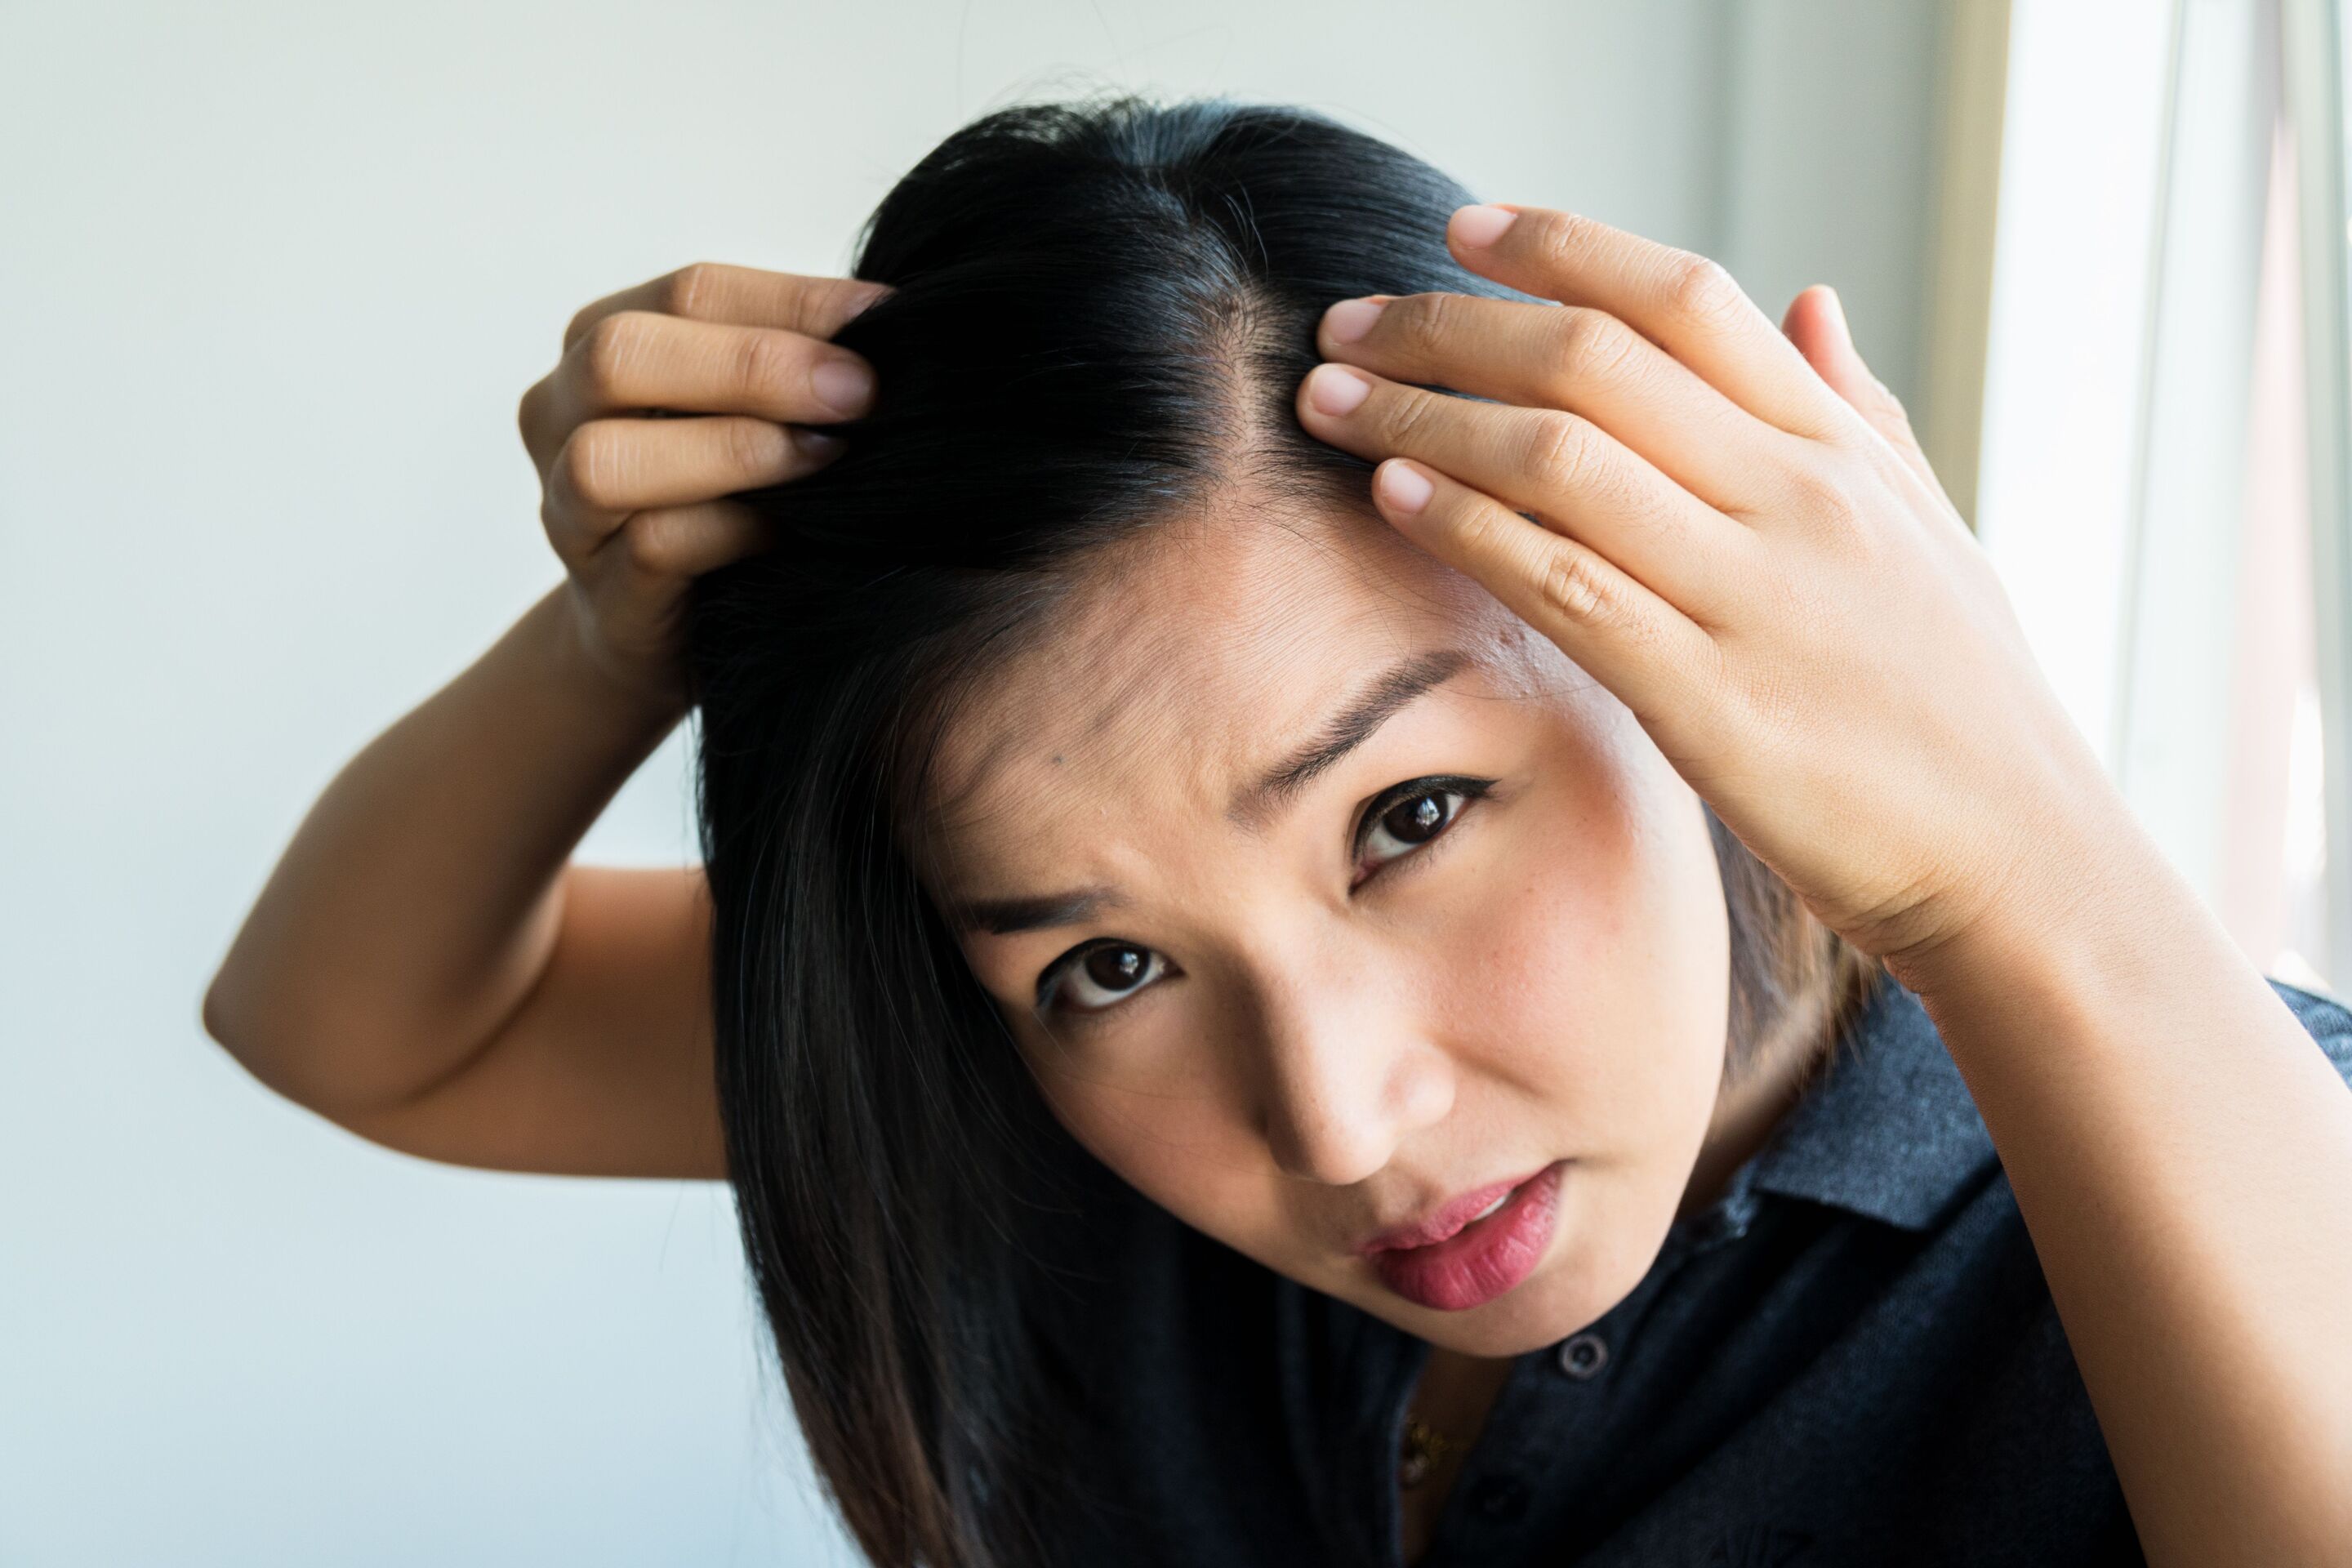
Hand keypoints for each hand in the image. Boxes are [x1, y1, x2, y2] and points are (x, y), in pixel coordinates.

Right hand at [516, 263, 890, 711]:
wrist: (670, 635)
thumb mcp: (755, 414)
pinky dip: (732, 529)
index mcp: (601, 339)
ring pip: (613, 457)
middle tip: (862, 390)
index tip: (889, 318)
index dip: (794, 302)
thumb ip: (797, 364)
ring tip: (829, 455)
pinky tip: (795, 526)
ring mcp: (566, 509)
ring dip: (735, 448)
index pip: (690, 292)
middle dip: (754, 365)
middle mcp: (559, 412)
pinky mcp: (602, 596)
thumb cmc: (729, 499)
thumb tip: (899, 323)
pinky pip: (652, 547)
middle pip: (623, 355)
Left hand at [1295, 204, 2121, 973]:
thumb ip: (1855, 409)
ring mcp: (1756, 597)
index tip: (1460, 232)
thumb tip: (1809, 299)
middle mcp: (1797, 499)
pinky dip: (1473, 530)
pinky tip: (1396, 497)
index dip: (1561, 248)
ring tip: (1331, 401)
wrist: (2022, 863)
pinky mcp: (1715, 703)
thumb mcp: (1927, 529)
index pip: (1685, 298)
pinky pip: (1570, 588)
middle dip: (1450, 328)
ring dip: (1425, 418)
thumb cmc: (1962, 701)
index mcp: (1837, 448)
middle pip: (1595, 358)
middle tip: (1347, 326)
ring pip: (1564, 461)